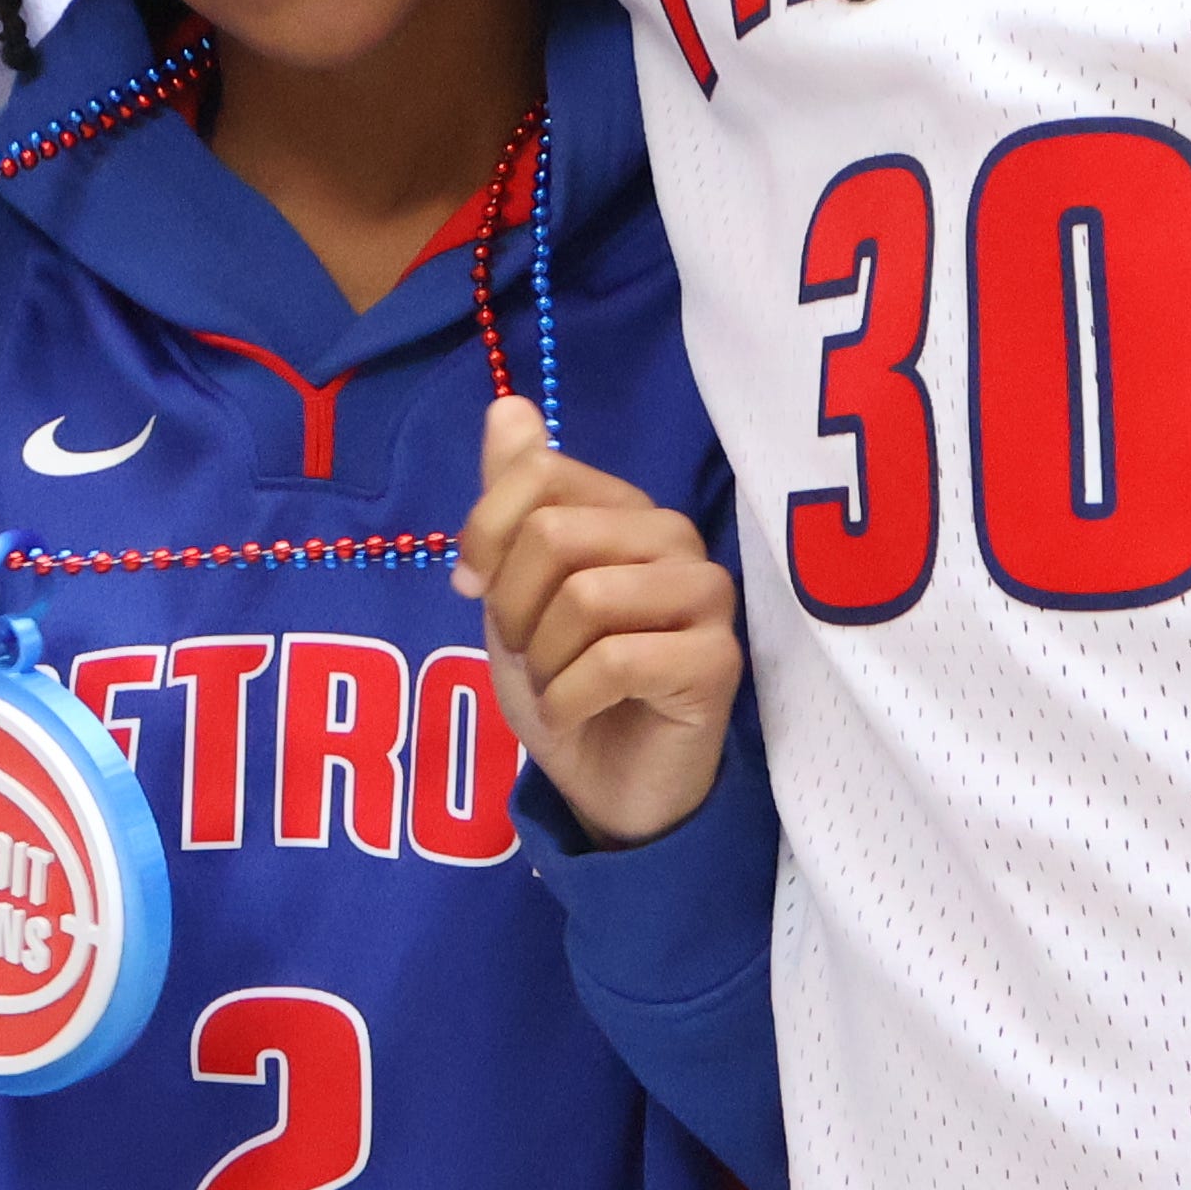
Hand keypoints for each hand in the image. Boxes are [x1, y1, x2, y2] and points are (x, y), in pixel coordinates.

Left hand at [454, 399, 744, 845]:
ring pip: (585, 597)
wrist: (606, 783)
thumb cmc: (565, 680)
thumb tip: (507, 406)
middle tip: (524, 652)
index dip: (485, 533)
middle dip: (512, 606)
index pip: (538, 470)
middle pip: (556, 533)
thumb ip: (513, 499)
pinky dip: (567, 698)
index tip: (472, 587)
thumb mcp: (514, 588)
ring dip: (543, 659)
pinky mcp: (718, 661)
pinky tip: (574, 713)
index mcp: (626, 508)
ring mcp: (707, 597)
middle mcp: (674, 537)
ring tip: (556, 684)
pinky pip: (614, 661)